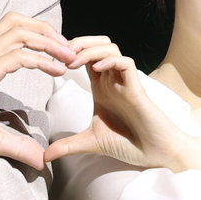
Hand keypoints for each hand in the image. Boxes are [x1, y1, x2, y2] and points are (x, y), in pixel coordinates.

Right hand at [0, 13, 80, 166]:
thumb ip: (16, 145)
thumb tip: (39, 159)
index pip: (11, 32)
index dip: (39, 36)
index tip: (60, 55)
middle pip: (17, 22)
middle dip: (46, 30)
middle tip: (69, 49)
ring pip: (19, 33)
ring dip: (48, 41)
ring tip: (68, 57)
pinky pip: (16, 57)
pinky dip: (41, 60)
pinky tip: (57, 71)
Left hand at [40, 53, 200, 172]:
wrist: (155, 154)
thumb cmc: (129, 144)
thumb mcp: (91, 142)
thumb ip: (68, 145)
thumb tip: (45, 156)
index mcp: (101, 87)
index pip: (84, 56)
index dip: (68, 52)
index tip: (51, 61)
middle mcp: (112, 80)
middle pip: (97, 43)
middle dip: (78, 43)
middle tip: (60, 54)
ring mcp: (125, 82)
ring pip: (110, 47)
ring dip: (90, 49)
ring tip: (73, 62)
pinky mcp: (137, 88)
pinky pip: (126, 63)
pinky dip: (110, 60)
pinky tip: (97, 69)